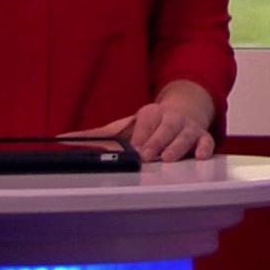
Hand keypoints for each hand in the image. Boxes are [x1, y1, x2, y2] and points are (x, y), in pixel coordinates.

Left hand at [61, 101, 214, 162]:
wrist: (184, 112)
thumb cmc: (150, 126)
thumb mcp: (123, 127)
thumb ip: (96, 135)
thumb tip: (63, 138)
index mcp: (149, 114)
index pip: (145, 124)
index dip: (141, 136)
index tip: (135, 148)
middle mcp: (170, 119)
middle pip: (164, 129)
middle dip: (156, 141)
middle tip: (147, 155)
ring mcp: (187, 128)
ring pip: (184, 136)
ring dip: (177, 146)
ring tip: (168, 158)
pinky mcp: (202, 137)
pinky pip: (206, 142)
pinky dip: (204, 148)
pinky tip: (200, 156)